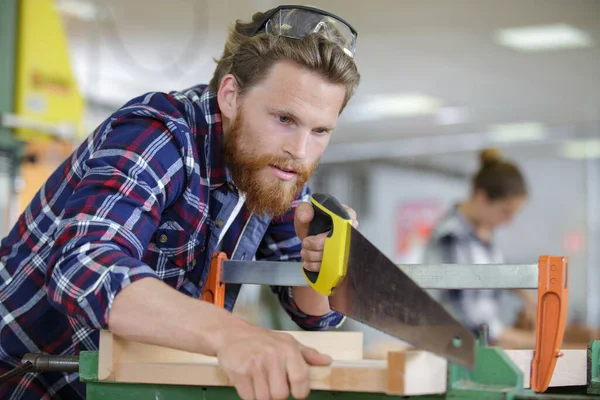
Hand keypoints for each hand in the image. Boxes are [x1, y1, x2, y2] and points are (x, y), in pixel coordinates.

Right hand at [217, 326, 331, 399]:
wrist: (232, 334)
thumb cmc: (262, 340)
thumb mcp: (287, 342)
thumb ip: (308, 355)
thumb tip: (327, 362)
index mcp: (288, 349)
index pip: (301, 380)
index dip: (299, 391)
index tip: (294, 391)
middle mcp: (273, 356)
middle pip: (281, 395)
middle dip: (276, 394)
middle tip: (271, 382)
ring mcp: (255, 365)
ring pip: (265, 399)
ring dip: (262, 395)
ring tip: (259, 382)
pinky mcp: (239, 373)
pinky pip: (249, 398)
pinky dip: (249, 396)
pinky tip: (249, 383)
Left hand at [294, 201, 357, 272]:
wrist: (307, 236)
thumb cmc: (309, 221)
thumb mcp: (304, 211)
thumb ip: (303, 210)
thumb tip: (306, 216)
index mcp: (344, 215)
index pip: (350, 220)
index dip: (338, 230)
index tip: (324, 235)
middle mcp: (348, 231)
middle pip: (339, 242)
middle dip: (318, 245)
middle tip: (305, 243)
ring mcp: (345, 247)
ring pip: (334, 257)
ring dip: (315, 256)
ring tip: (304, 252)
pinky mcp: (339, 260)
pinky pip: (331, 267)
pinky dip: (316, 266)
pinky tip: (307, 262)